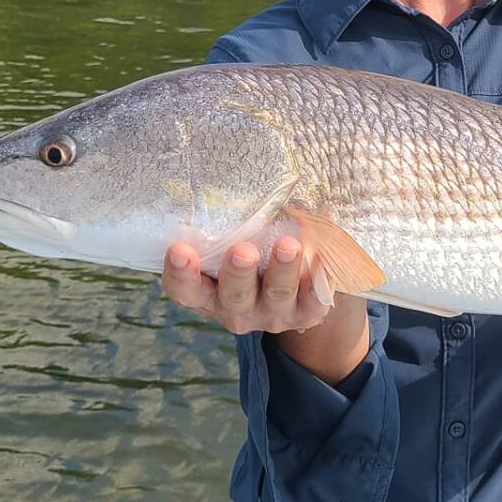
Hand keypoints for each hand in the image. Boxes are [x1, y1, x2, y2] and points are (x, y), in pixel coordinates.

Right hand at [160, 235, 344, 336]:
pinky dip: (318, 282)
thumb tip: (259, 185)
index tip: (178, 248)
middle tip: (242, 250)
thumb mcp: (240, 240)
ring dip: (281, 271)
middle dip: (238, 272)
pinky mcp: (305, 315)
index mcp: (209, 292)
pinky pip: (314, 301)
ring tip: (289, 245)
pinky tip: (322, 260)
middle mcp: (235, 309)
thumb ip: (241, 219)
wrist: (298, 292)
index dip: (180, 274)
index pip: (184, 290)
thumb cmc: (256, 254)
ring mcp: (271, 315)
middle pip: (232, 295)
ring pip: (275, 296)